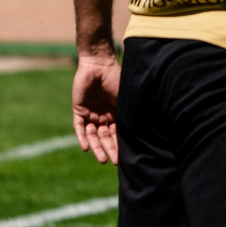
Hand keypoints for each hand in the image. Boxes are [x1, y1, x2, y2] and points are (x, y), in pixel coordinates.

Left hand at [72, 48, 121, 163]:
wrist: (99, 64)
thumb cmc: (117, 79)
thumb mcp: (127, 99)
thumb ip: (131, 113)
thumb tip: (146, 130)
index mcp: (116, 114)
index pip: (118, 133)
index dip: (121, 145)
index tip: (125, 157)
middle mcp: (104, 116)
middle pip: (106, 137)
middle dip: (110, 149)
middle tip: (113, 162)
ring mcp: (91, 113)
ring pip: (93, 135)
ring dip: (96, 147)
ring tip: (101, 159)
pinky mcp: (79, 110)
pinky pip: (79, 127)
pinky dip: (82, 137)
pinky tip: (85, 148)